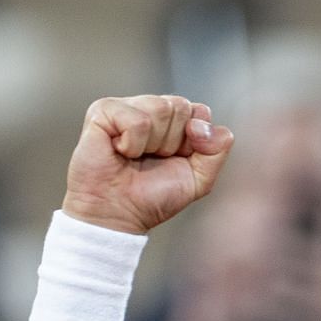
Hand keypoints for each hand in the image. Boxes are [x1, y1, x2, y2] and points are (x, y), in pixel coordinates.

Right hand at [61, 95, 233, 235]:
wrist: (118, 214)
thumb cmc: (152, 197)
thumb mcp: (199, 179)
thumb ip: (217, 150)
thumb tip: (202, 124)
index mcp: (173, 120)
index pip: (200, 111)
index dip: (194, 141)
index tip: (176, 159)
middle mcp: (150, 108)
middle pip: (180, 106)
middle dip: (172, 142)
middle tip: (151, 159)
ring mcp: (125, 106)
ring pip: (160, 108)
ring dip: (152, 144)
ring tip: (134, 157)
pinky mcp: (103, 111)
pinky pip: (137, 120)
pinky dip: (133, 144)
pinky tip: (119, 152)